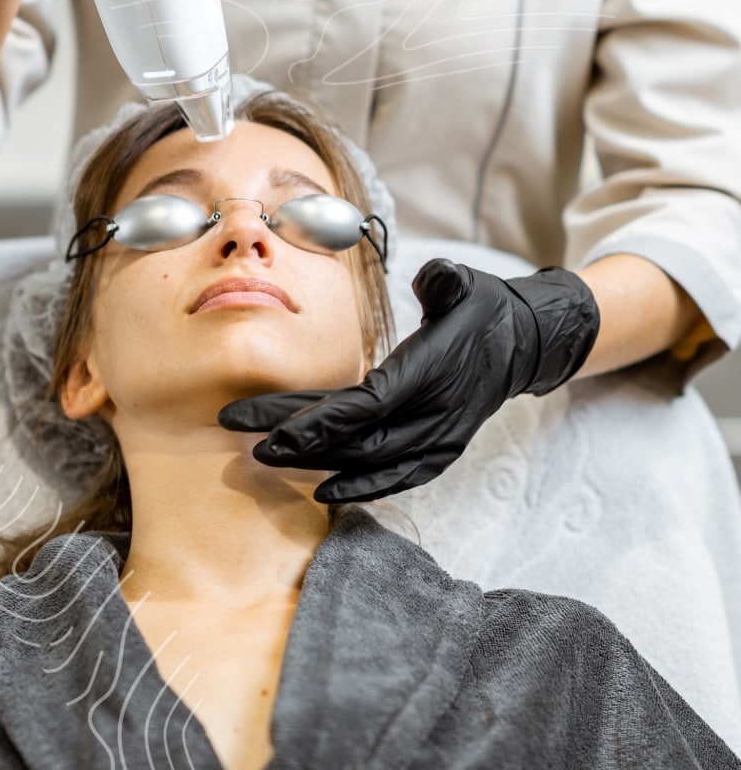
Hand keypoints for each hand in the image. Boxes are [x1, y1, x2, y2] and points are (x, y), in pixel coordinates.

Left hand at [218, 259, 599, 502]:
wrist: (523, 345)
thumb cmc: (484, 309)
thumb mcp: (466, 283)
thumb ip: (444, 280)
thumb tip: (428, 278)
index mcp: (431, 372)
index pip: (367, 404)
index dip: (319, 420)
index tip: (273, 430)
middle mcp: (435, 413)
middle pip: (357, 437)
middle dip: (300, 442)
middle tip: (246, 441)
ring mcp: (440, 438)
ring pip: (371, 461)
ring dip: (318, 462)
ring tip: (266, 458)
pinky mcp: (441, 451)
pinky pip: (398, 477)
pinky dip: (362, 487)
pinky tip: (324, 491)